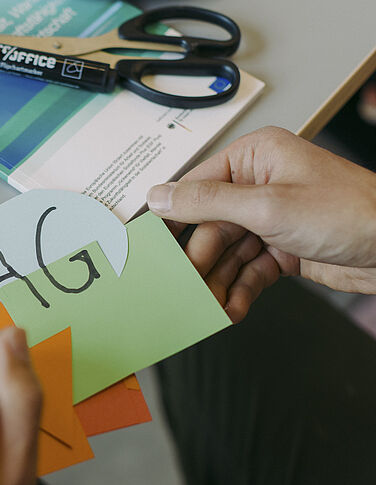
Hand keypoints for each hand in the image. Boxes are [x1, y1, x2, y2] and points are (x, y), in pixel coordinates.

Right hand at [147, 126, 375, 322]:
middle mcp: (259, 185)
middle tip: (186, 286)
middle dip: (199, 260)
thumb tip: (160, 196)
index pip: (196, 187)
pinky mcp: (282, 248)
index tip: (150, 246)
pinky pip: (248, 270)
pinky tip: (232, 307)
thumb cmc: (352, 212)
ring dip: (217, 281)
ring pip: (226, 253)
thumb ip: (207, 202)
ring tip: (210, 304)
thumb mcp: (267, 206)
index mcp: (254, 159)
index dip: (172, 219)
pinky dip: (239, 289)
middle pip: (208, 226)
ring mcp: (271, 218)